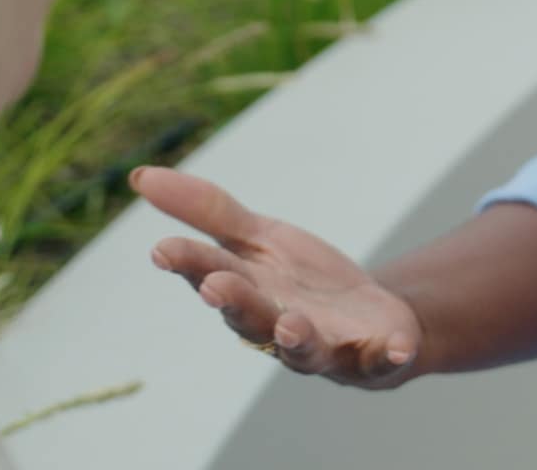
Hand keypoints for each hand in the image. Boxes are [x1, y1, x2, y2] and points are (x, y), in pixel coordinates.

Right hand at [134, 166, 423, 388]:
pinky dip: (388, 355)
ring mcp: (327, 346)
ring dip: (296, 337)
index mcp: (249, 292)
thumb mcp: (260, 238)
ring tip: (291, 323)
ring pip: (305, 349)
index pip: (212, 275)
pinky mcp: (375, 355)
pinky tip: (396, 348)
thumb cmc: (303, 282)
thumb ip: (207, 211)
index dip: (189, 265)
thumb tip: (140, 175)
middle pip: (252, 318)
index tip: (163, 249)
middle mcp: (278, 326)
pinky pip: (382, 360)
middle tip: (217, 286)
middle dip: (236, 303)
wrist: (374, 317)